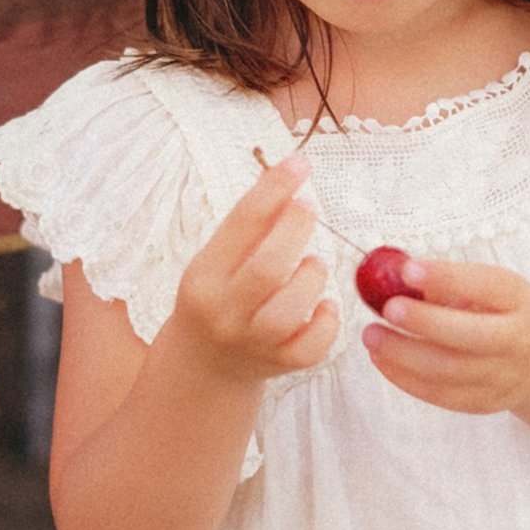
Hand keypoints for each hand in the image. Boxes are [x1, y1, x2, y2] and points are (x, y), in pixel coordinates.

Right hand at [169, 155, 338, 385]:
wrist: (203, 365)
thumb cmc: (218, 296)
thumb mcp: (218, 260)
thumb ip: (251, 226)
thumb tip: (290, 176)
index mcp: (203, 276)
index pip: (241, 224)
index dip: (274, 188)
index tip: (300, 163)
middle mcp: (223, 311)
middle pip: (269, 267)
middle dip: (296, 228)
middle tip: (309, 208)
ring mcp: (251, 343)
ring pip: (293, 307)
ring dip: (313, 274)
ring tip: (312, 263)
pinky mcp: (279, 366)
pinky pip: (313, 345)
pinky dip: (327, 320)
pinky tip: (323, 305)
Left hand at [362, 257, 529, 414]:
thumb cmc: (489, 312)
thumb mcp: (479, 288)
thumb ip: (439, 281)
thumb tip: (385, 273)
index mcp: (517, 299)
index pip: (487, 285)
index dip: (447, 277)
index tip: (408, 269)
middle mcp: (517, 339)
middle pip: (471, 336)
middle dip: (425, 322)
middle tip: (387, 309)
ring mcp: (502, 376)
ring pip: (449, 371)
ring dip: (403, 354)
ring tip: (371, 335)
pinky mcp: (481, 402)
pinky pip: (439, 395)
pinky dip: (403, 377)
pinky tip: (380, 358)